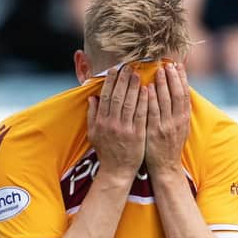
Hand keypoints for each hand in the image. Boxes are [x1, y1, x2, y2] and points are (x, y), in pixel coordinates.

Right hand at [87, 65, 147, 180]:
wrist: (117, 171)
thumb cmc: (106, 152)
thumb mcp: (93, 134)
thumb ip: (92, 115)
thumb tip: (91, 98)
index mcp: (101, 122)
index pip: (105, 97)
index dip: (110, 82)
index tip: (114, 69)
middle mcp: (112, 124)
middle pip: (117, 97)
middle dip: (123, 80)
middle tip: (128, 66)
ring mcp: (125, 130)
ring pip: (129, 104)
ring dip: (133, 87)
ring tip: (137, 73)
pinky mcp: (138, 135)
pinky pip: (141, 115)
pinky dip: (143, 102)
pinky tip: (147, 90)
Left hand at [145, 62, 190, 175]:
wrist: (165, 167)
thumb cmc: (169, 147)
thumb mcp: (179, 129)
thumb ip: (179, 112)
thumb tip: (179, 93)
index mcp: (184, 119)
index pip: (184, 94)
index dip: (182, 79)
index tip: (178, 65)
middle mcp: (177, 121)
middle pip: (177, 95)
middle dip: (173, 78)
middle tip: (168, 64)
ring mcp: (166, 127)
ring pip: (165, 101)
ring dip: (162, 84)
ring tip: (159, 70)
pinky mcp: (154, 132)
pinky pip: (152, 113)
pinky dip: (151, 99)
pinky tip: (147, 88)